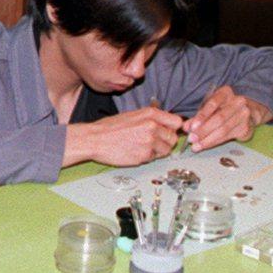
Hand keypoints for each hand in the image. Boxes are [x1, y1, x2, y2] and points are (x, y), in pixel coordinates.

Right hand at [69, 105, 184, 167]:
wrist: (95, 139)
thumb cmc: (110, 127)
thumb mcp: (133, 115)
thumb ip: (152, 119)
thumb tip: (167, 125)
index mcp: (150, 114)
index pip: (177, 122)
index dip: (173, 129)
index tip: (168, 132)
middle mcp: (153, 126)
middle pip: (173, 138)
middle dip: (166, 142)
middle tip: (153, 142)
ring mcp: (150, 141)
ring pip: (166, 150)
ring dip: (158, 151)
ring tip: (143, 147)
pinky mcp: (145, 155)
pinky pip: (154, 158)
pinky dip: (147, 157)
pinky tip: (135, 152)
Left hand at [182, 86, 272, 150]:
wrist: (246, 113)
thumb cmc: (222, 108)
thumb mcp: (210, 108)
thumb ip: (197, 116)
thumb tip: (186, 127)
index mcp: (226, 92)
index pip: (213, 103)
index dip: (202, 116)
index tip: (192, 127)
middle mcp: (238, 102)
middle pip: (219, 118)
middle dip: (203, 130)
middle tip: (192, 139)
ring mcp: (244, 114)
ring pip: (224, 129)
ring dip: (208, 139)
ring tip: (196, 146)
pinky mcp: (246, 127)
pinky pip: (228, 136)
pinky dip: (215, 142)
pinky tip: (206, 145)